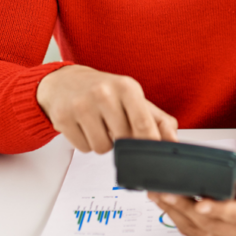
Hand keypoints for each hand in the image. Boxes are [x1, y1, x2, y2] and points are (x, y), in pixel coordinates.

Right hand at [36, 65, 177, 152]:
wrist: (64, 82)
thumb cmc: (104, 91)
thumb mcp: (132, 98)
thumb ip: (157, 120)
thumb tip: (172, 140)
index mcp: (126, 87)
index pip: (143, 124)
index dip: (149, 143)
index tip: (151, 152)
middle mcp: (104, 93)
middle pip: (123, 140)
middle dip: (122, 141)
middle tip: (115, 127)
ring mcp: (82, 105)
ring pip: (102, 148)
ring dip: (103, 144)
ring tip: (99, 125)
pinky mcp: (63, 119)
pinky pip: (84, 148)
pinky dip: (86, 143)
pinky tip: (84, 127)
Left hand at [148, 156, 235, 235]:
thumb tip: (231, 177)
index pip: (235, 214)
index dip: (216, 210)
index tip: (199, 204)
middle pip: (210, 225)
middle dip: (185, 208)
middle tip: (168, 194)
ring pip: (197, 231)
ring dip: (176, 214)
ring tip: (161, 197)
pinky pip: (192, 234)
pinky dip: (178, 219)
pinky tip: (168, 206)